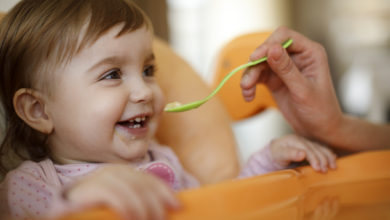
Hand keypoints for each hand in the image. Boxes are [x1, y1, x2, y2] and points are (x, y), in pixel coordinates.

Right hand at [66, 164, 179, 219]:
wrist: (68, 219)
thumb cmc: (98, 215)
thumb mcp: (125, 211)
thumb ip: (140, 205)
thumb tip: (171, 206)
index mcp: (119, 177)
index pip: (144, 178)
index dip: (162, 190)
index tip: (177, 205)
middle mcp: (106, 175)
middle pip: (136, 180)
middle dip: (153, 200)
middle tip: (161, 219)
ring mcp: (91, 182)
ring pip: (124, 185)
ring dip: (141, 205)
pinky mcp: (77, 193)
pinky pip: (107, 192)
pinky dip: (124, 204)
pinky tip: (131, 217)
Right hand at [240, 26, 342, 142]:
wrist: (319, 130)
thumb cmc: (320, 110)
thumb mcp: (303, 90)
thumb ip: (287, 69)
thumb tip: (271, 49)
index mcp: (310, 52)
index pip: (284, 37)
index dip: (268, 44)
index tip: (254, 58)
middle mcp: (296, 56)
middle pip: (268, 48)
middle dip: (255, 63)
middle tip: (247, 81)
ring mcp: (284, 67)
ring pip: (260, 62)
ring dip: (250, 75)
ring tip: (246, 90)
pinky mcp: (275, 79)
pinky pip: (257, 75)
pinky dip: (250, 84)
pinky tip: (248, 96)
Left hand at [269, 134, 336, 172]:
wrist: (274, 153)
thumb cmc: (275, 155)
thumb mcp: (279, 155)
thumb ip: (289, 154)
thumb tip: (303, 153)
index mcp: (294, 140)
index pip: (307, 148)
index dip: (314, 158)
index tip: (318, 168)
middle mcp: (302, 140)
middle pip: (315, 148)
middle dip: (322, 159)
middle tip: (325, 171)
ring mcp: (307, 143)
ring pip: (321, 148)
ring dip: (328, 157)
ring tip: (333, 167)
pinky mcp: (310, 148)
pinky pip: (321, 149)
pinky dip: (328, 154)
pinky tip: (334, 160)